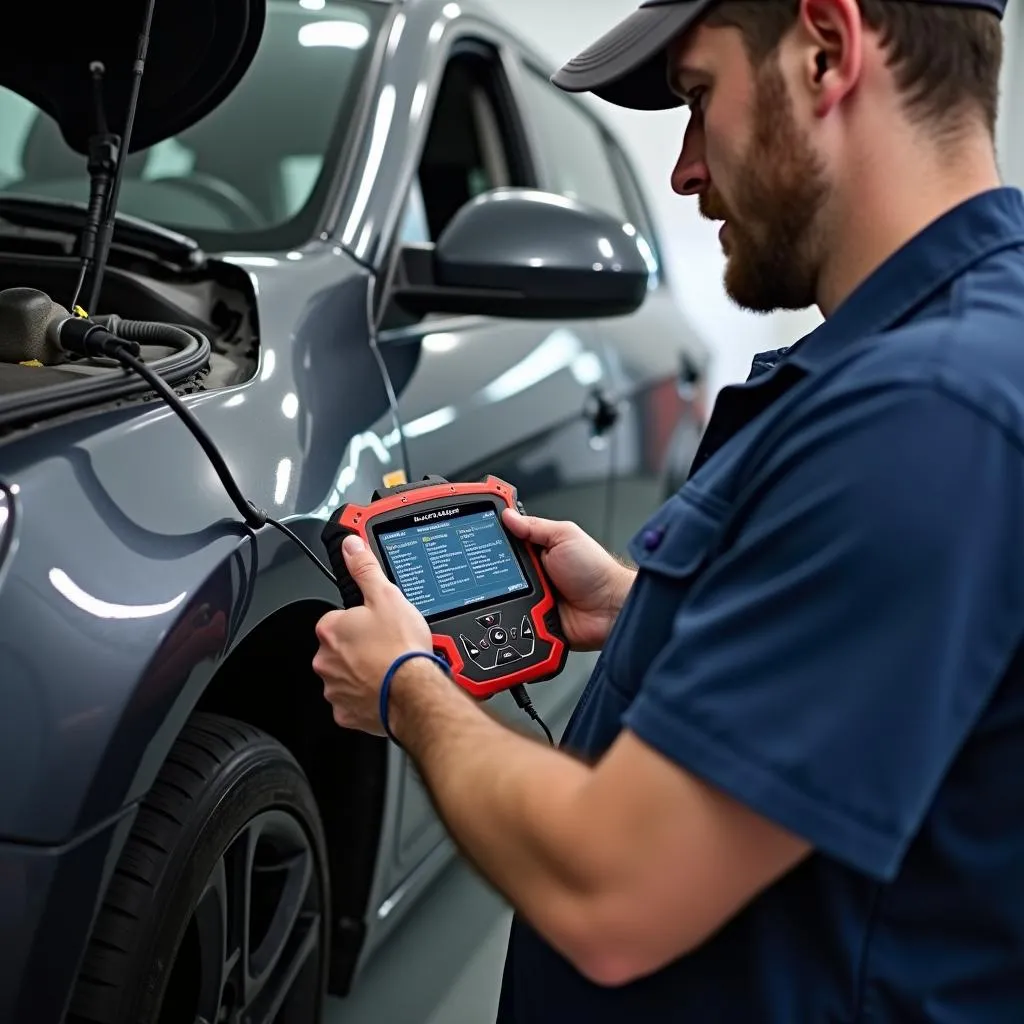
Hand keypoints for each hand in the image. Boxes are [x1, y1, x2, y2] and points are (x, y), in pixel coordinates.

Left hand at [313, 534, 434, 734]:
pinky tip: (384, 688)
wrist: (413, 692)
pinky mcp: (346, 712)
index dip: (361, 620)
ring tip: (389, 667)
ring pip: (346, 675)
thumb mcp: (386, 596)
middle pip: (341, 648)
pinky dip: (367, 696)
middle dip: (360, 647)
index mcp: (330, 629)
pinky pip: (353, 701)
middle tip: (387, 646)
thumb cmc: (400, 649)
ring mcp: (335, 688)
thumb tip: (350, 546)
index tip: (377, 625)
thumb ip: (365, 569)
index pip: (338, 619)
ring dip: (363, 672)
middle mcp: (325, 660)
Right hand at [502, 508, 634, 650]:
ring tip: (520, 591)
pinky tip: (520, 612)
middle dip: (490, 570)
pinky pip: (511, 619)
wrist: (610, 609)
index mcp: (537, 551)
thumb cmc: (596, 570)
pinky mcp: (531, 620)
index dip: (489, 536)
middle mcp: (531, 574)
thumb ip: (535, 527)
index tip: (469, 527)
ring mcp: (530, 597)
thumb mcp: (565, 537)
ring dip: (502, 595)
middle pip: (495, 570)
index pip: (505, 541)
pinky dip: (511, 617)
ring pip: (499, 597)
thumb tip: (507, 515)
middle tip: (495, 569)